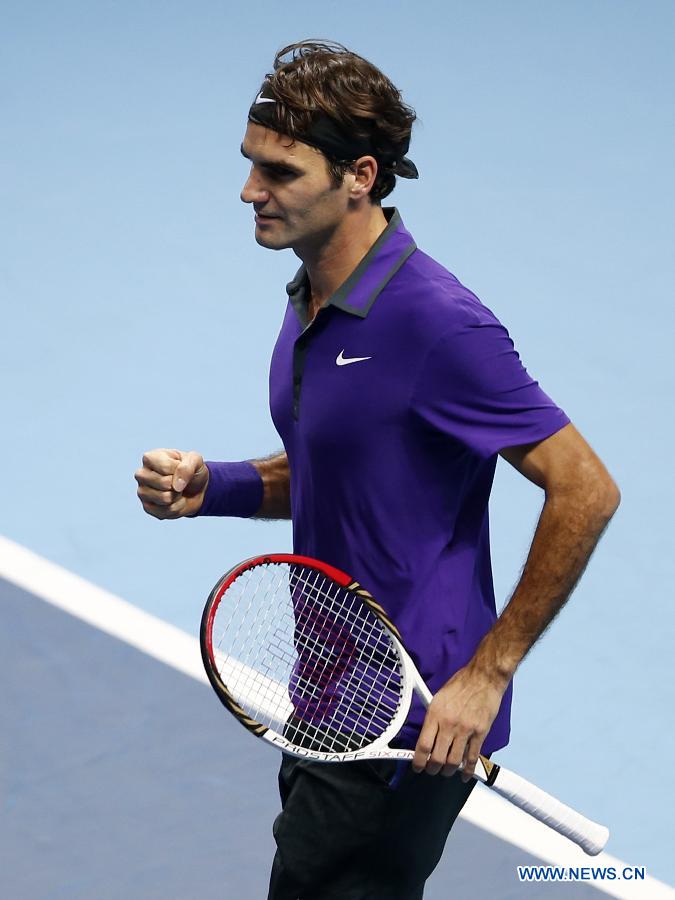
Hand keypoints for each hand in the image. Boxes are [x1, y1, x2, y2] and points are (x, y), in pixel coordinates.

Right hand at [135, 448, 208, 518]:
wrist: (196, 489)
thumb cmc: (191, 471)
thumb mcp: (195, 461)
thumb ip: (187, 467)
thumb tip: (176, 486)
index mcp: (150, 458)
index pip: (166, 467)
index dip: (181, 470)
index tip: (181, 467)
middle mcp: (141, 474)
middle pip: (164, 483)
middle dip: (179, 484)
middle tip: (179, 481)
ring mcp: (142, 492)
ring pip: (165, 498)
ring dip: (178, 496)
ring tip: (177, 490)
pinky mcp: (147, 507)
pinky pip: (166, 511)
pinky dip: (177, 507)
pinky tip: (174, 500)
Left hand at [412, 663, 506, 781]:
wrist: (484, 677)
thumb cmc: (461, 684)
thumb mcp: (439, 697)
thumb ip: (433, 718)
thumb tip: (426, 735)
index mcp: (435, 714)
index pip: (423, 745)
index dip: (418, 761)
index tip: (417, 767)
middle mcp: (449, 724)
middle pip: (437, 757)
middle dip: (433, 769)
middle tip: (431, 770)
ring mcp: (466, 730)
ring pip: (454, 761)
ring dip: (448, 771)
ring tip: (446, 771)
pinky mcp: (480, 733)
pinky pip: (473, 757)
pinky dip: (468, 770)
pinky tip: (464, 775)